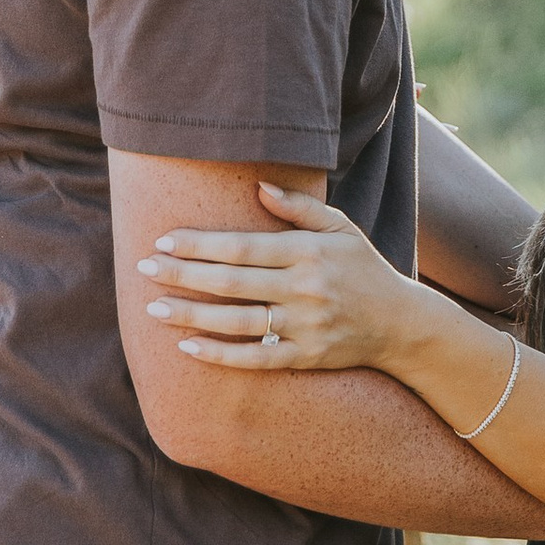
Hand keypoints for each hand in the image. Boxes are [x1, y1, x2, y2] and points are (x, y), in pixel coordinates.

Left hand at [139, 184, 420, 374]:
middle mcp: (304, 288)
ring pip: (237, 321)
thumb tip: (256, 186)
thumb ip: (298, 208)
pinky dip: (219, 354)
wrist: (401, 324)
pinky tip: (187, 347)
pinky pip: (255, 358)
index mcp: (308, 251)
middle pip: (232, 282)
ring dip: (190, 314)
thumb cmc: (363, 267)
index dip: (200, 243)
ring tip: (153, 307)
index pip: (243, 246)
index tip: (164, 239)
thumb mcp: (340, 227)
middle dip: (183, 274)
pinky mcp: (304, 357)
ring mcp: (304, 326)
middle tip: (143, 267)